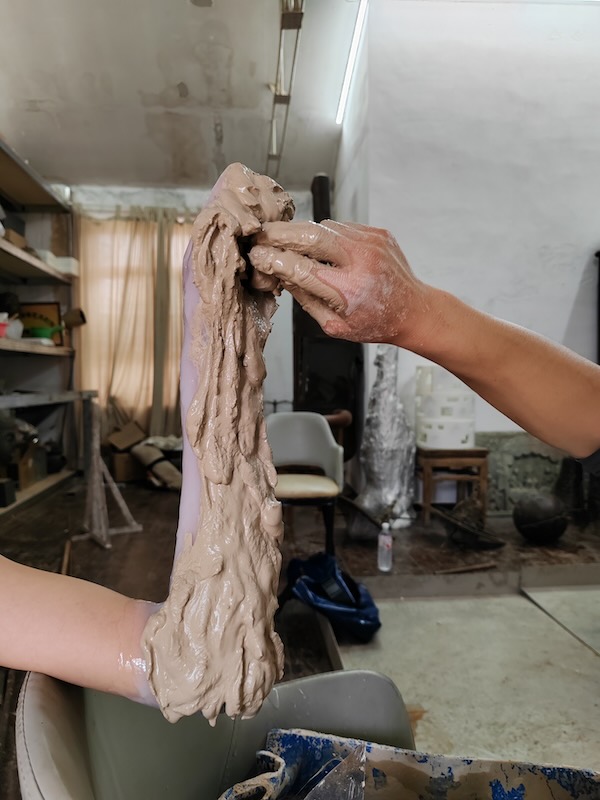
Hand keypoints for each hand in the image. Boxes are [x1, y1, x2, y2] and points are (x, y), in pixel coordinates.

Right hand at [249, 220, 432, 346]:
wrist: (413, 310)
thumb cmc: (374, 322)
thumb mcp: (334, 325)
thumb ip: (306, 299)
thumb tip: (280, 275)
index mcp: (348, 289)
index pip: (301, 267)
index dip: (274, 259)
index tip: (257, 256)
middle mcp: (361, 260)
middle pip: (311, 235)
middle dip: (280, 233)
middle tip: (261, 235)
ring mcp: (371, 242)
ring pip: (324, 226)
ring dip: (301, 232)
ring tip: (286, 240)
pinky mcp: (376, 232)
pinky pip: (341, 226)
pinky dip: (325, 234)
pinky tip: (319, 246)